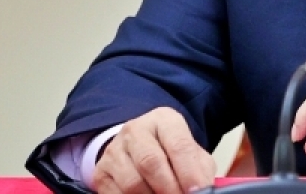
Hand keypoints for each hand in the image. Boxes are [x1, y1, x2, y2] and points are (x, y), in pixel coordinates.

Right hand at [93, 107, 215, 193]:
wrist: (140, 149)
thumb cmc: (171, 152)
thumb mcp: (192, 154)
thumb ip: (199, 169)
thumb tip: (204, 189)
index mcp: (163, 120)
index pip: (178, 145)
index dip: (189, 172)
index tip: (198, 191)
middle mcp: (135, 130)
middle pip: (151, 162)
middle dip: (169, 188)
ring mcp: (115, 150)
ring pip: (132, 182)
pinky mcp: (101, 172)